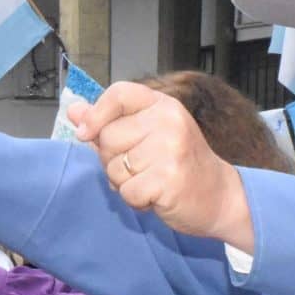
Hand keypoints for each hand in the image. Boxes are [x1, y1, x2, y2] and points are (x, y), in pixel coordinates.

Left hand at [69, 81, 252, 250]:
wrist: (219, 196)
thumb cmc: (178, 165)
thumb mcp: (147, 135)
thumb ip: (110, 122)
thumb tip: (74, 111)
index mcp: (162, 105)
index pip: (119, 94)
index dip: (95, 114)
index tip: (85, 133)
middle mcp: (168, 121)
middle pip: (107, 138)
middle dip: (113, 159)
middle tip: (140, 167)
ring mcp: (170, 149)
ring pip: (114, 168)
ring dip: (124, 183)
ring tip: (151, 180)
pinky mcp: (168, 178)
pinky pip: (126, 191)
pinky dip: (135, 200)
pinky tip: (155, 196)